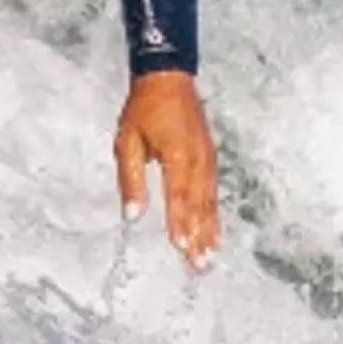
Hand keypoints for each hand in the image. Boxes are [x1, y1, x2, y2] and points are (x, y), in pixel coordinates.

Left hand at [112, 69, 221, 270]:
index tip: (181, 247)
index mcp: (177, 156)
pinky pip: (214, 190)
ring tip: (209, 256)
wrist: (169, 78)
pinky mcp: (210, 157)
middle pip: (199, 205)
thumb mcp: (127, 142)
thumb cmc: (144, 109)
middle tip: (199, 266)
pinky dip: (215, 212)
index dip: (180, 224)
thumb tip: (131, 214)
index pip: (178, 197)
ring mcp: (208, 159)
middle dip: (199, 237)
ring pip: (210, 201)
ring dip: (210, 230)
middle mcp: (198, 160)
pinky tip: (215, 229)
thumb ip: (131, 180)